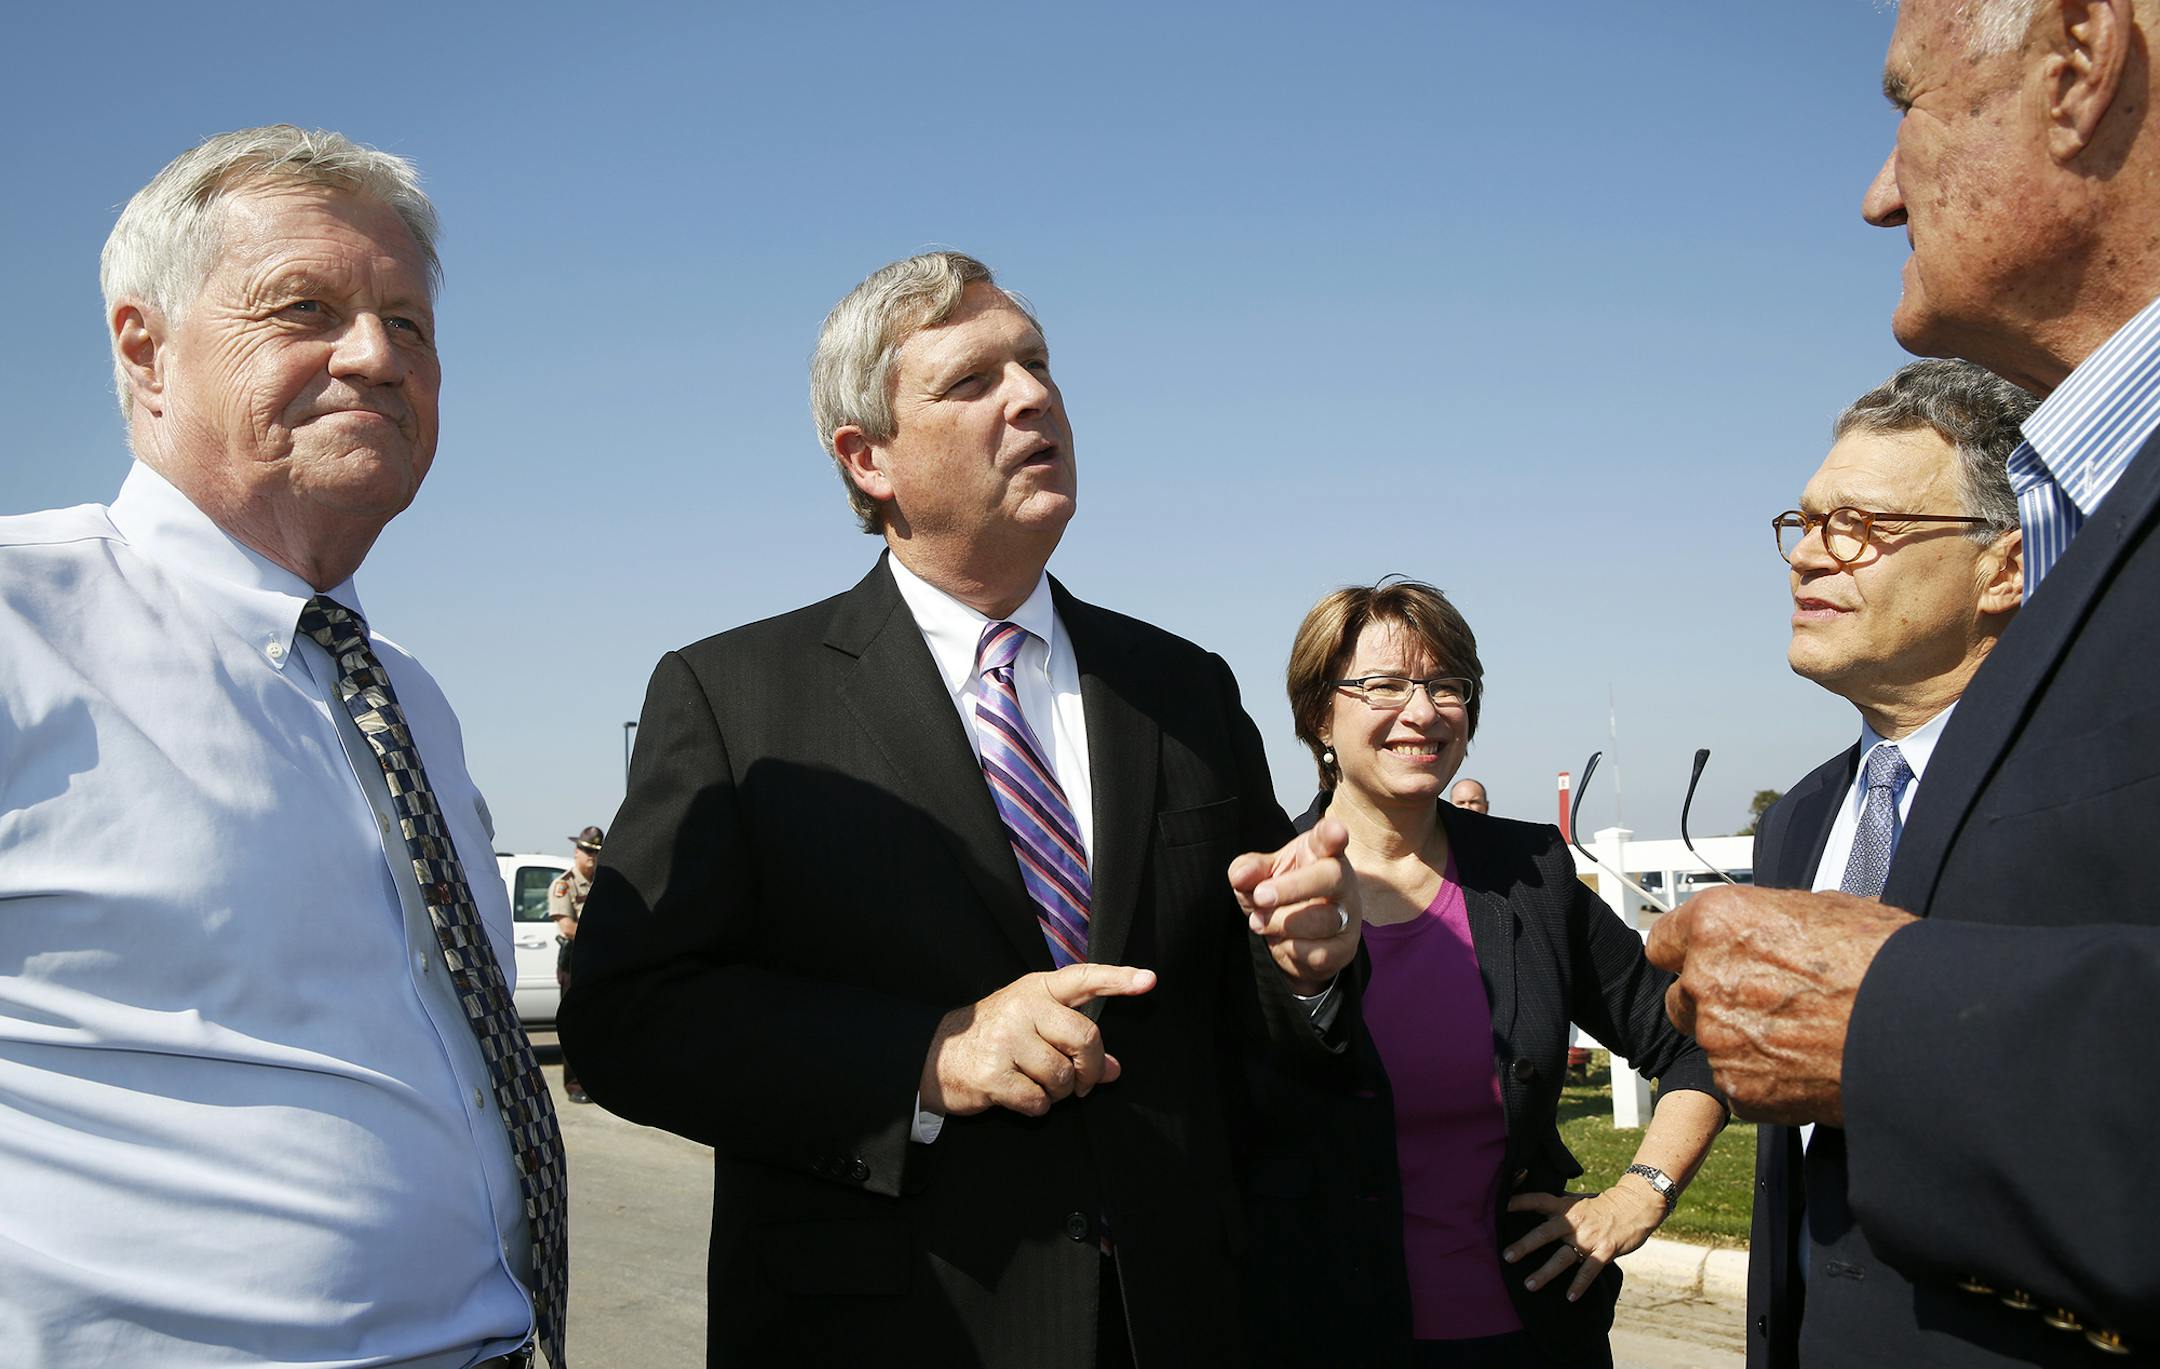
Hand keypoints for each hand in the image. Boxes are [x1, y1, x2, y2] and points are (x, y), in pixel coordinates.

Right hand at [919, 963, 1156, 1118]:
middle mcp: (1022, 1008)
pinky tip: (1022, 1096)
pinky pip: (1038, 1100)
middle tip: (1083, 1082)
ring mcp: (1006, 1040)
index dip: (1119, 979)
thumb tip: (1113, 1070)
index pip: (1084, 978)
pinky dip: (1037, 1106)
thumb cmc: (995, 1037)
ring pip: (1062, 1074)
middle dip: (1090, 1067)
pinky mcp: (992, 1073)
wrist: (937, 1056)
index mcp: (1037, 989)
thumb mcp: (1033, 1024)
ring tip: (1042, 1086)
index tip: (1149, 981)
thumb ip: (1074, 1039)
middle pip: (1084, 1037)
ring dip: (1060, 1092)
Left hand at [1228, 817, 1360, 992]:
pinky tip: (1281, 941)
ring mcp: (1349, 915)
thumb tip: (1241, 876)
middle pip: (1331, 878)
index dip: (1333, 833)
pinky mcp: (1345, 947)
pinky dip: (1291, 950)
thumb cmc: (1280, 892)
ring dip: (1282, 924)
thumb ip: (1249, 870)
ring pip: (1322, 921)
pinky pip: (1319, 954)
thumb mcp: (1261, 874)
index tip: (1335, 831)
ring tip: (1258, 922)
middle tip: (1260, 896)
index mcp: (1322, 853)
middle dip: (1291, 889)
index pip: (1329, 838)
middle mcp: (1343, 881)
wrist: (1294, 936)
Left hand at [1502, 1177, 1666, 1299]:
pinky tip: (1569, 1297)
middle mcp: (1574, 1222)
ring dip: (1545, 1272)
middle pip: (1545, 1233)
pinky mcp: (1605, 1250)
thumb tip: (1535, 1205)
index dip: (1519, 1202)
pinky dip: (1580, 1284)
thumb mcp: (1578, 1199)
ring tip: (1529, 1285)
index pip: (1538, 1201)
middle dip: (1525, 1245)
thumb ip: (1558, 1204)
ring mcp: (1589, 1238)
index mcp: (1565, 1206)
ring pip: (1563, 1257)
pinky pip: (1590, 1270)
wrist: (1635, 1205)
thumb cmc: (1602, 1204)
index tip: (1500, 1207)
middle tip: (1506, 1256)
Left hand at [1645, 885, 1915, 1125]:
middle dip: (1713, 1002)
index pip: (1664, 940)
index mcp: (1717, 923)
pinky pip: (1739, 1085)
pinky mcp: (1739, 1088)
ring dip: (1742, 1043)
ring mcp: (1718, 1037)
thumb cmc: (1885, 960)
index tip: (1704, 963)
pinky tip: (1809, 1068)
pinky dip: (1766, 1082)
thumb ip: (1770, 921)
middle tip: (1767, 1006)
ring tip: (1802, 1038)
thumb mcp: (1825, 910)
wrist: (1922, 1028)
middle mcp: (1704, 978)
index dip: (1688, 953)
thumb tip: (1765, 929)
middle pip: (1682, 997)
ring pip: (1712, 1043)